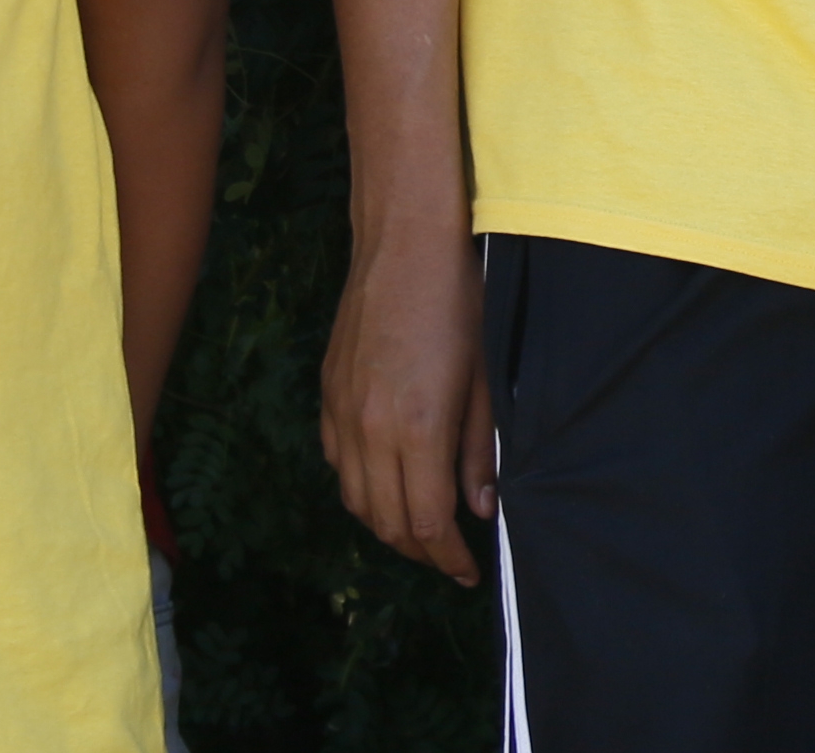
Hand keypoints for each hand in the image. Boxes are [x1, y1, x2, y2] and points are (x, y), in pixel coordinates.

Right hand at [320, 218, 492, 583]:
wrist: (403, 244)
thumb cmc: (457, 301)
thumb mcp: (485, 377)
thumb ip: (479, 449)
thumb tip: (479, 507)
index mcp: (417, 428)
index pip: (426, 522)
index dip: (448, 557)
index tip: (468, 570)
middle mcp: (371, 430)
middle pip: (387, 523)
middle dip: (421, 550)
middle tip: (449, 556)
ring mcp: (342, 414)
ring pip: (356, 501)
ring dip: (389, 526)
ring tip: (422, 530)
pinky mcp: (328, 398)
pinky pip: (338, 465)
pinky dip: (361, 489)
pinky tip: (387, 484)